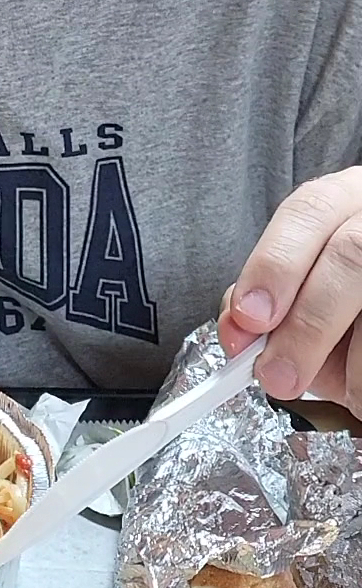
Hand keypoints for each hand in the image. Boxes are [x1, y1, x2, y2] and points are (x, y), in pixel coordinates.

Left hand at [219, 168, 361, 415]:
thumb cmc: (341, 300)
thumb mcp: (301, 287)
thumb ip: (266, 301)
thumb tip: (238, 332)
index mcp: (341, 201)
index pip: (308, 212)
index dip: (275, 263)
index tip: (250, 317)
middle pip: (349, 257)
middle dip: (307, 325)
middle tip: (279, 375)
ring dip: (353, 365)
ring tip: (348, 387)